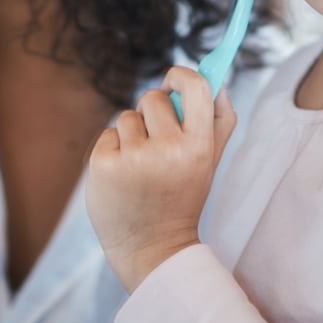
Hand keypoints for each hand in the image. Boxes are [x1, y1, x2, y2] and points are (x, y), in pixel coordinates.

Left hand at [87, 66, 236, 292]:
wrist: (151, 248)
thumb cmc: (182, 196)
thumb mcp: (209, 162)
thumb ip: (219, 119)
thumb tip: (215, 78)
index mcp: (199, 147)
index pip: (197, 87)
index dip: (182, 75)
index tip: (173, 81)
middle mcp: (168, 150)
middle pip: (153, 97)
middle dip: (152, 112)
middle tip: (157, 142)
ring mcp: (133, 158)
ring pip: (127, 117)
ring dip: (132, 134)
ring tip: (140, 166)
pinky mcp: (103, 165)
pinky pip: (108, 135)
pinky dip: (113, 150)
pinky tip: (122, 176)